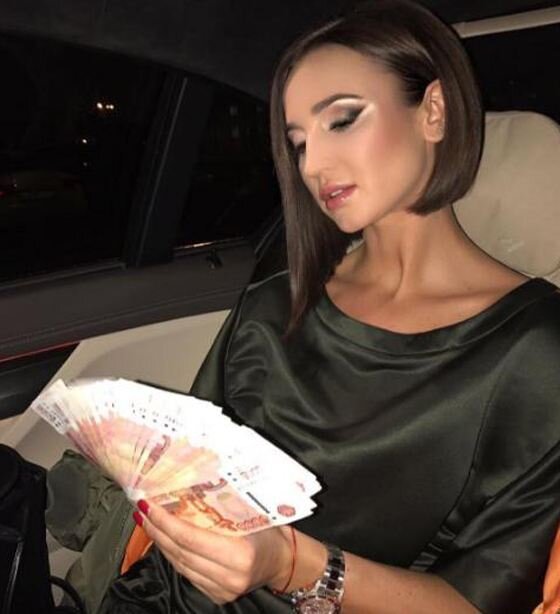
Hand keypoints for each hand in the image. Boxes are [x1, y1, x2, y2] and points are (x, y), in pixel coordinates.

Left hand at [135, 500, 293, 604]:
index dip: (166, 522)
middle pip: (181, 552)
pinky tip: (165, 540)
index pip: (191, 538)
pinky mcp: (217, 596)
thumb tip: (189, 486)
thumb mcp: (251, 513)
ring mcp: (223, 589)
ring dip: (161, 542)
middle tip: (142, 510)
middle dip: (157, 529)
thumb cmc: (270, 530)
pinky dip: (174, 555)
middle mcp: (230, 576)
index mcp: (240, 554)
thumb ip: (223, 506)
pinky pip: (187, 573)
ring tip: (148, 521)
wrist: (284, 560)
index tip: (150, 505)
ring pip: (180, 564)